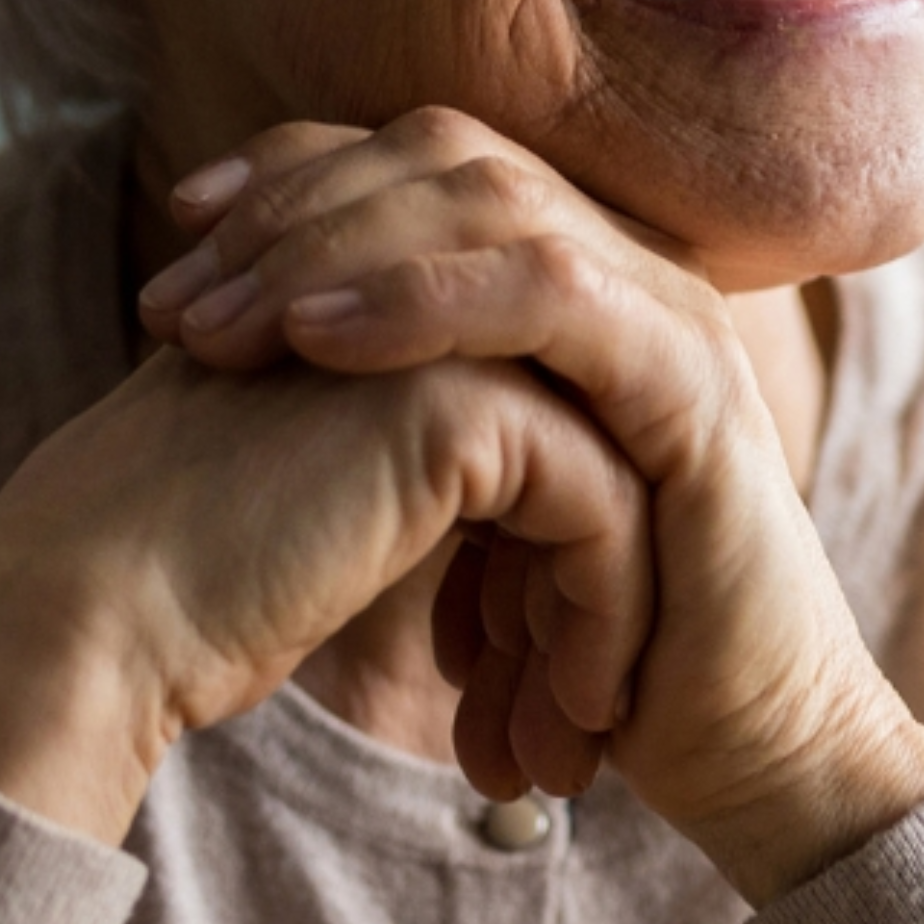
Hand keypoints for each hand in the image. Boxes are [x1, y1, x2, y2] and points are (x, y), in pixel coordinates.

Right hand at [0, 343, 649, 844]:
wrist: (88, 619)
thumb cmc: (178, 596)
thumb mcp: (323, 514)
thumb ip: (409, 488)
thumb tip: (512, 572)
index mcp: (385, 305)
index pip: (541, 422)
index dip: (553, 564)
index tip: (545, 686)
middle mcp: (422, 296)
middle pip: (589, 438)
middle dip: (599, 591)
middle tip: (582, 725)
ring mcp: (444, 332)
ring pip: (614, 468)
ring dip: (612, 615)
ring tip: (579, 741)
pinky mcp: (463, 401)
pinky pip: (599, 506)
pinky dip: (605, 616)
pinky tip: (579, 713)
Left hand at [138, 111, 923, 903]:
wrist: (749, 767)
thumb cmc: (601, 666)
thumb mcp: (468, 533)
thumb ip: (397, 448)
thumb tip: (249, 409)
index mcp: (571, 291)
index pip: (421, 166)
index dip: (295, 177)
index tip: (177, 237)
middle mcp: (626, 275)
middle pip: (445, 156)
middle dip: (293, 213)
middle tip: (174, 306)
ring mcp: (667, 319)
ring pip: (493, 201)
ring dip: (337, 249)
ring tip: (227, 326)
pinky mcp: (692, 386)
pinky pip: (549, 293)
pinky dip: (425, 301)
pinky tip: (322, 340)